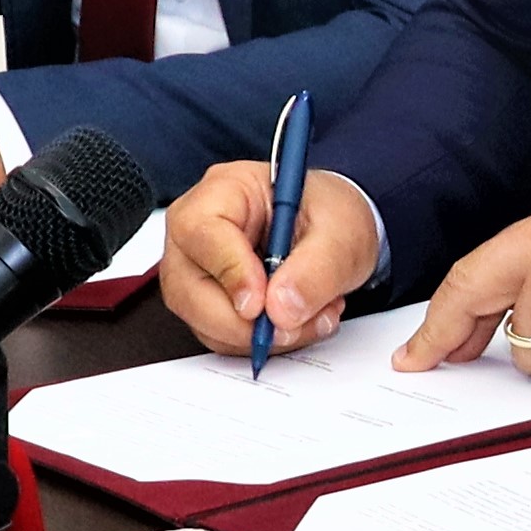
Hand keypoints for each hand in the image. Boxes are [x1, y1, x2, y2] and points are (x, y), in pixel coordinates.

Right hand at [157, 158, 382, 357]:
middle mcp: (199, 230)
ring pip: (203, 321)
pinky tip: (300, 321)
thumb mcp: (343, 233)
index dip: (229, 272)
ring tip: (312, 316)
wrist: (340, 233)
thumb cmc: (331, 215)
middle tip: (291, 326)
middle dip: (241, 322)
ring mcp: (200, 269)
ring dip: (260, 335)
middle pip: (187, 287)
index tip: (261, 303)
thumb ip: (317, 269)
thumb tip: (282, 309)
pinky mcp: (211, 302)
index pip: (201, 231)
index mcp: (225, 190)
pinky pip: (222, 336)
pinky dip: (264, 340)